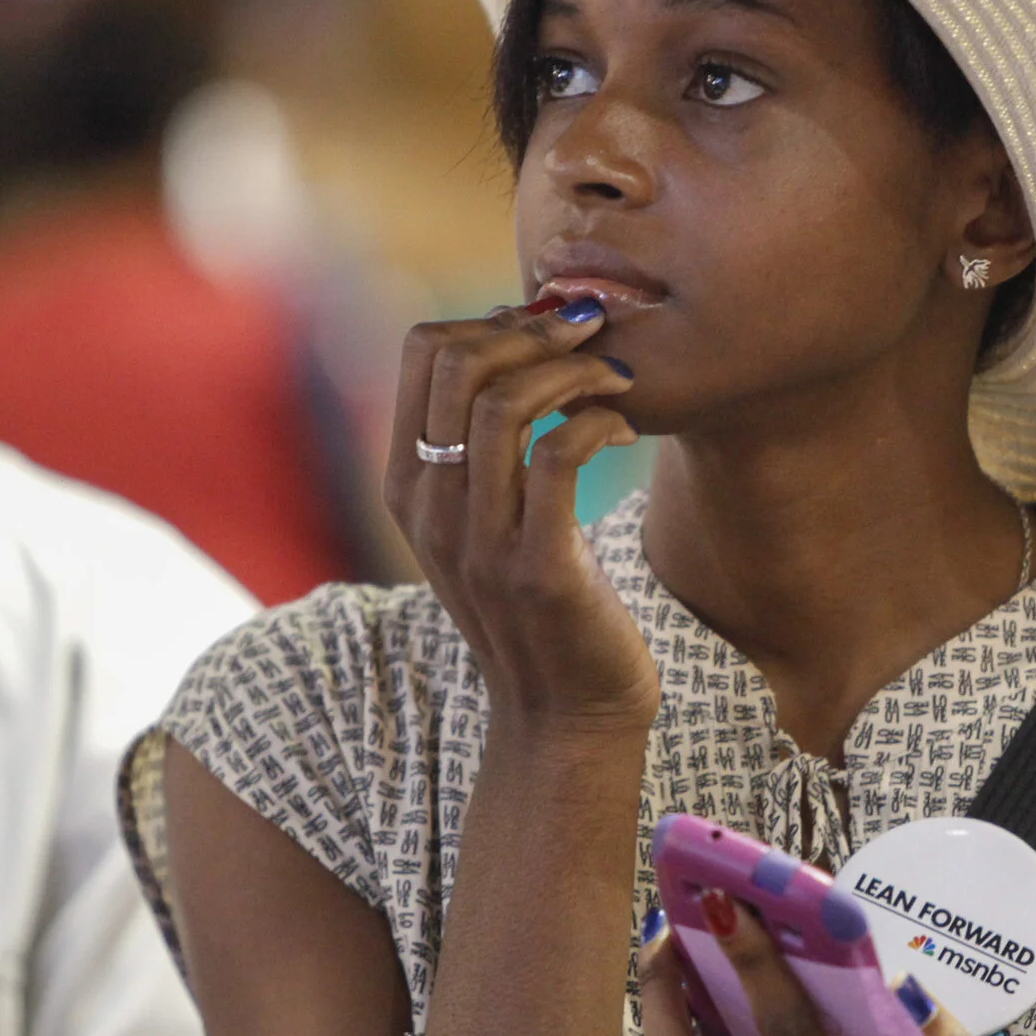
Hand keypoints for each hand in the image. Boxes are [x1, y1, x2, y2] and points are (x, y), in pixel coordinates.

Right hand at [385, 299, 656, 733]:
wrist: (566, 716)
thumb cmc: (542, 604)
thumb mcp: (488, 521)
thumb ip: (484, 445)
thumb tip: (519, 341)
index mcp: (409, 484)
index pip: (419, 350)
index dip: (489, 319)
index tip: (548, 334)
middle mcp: (429, 507)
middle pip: (458, 362)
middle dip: (536, 332)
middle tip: (592, 342)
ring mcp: (478, 540)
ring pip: (506, 402)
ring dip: (574, 371)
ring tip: (617, 379)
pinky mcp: (537, 568)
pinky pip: (558, 456)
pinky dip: (599, 421)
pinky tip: (626, 429)